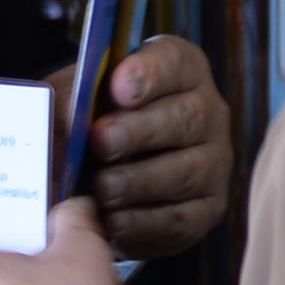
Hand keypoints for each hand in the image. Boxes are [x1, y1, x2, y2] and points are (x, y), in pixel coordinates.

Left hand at [82, 33, 230, 257]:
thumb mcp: (73, 102)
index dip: (148, 73)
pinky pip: (180, 219)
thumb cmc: (88, 125)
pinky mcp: (206, 209)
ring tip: (100, 188)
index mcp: (177, 71)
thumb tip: (70, 116)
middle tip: (100, 141)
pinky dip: (143, 223)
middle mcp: (207, 113)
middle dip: (140, 131)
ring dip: (137, 182)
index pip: (174, 62)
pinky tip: (112, 220)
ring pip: (185, 173)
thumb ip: (70, 103)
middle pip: (186, 118)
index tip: (117, 87)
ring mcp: (213, 163)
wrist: (95, 177)